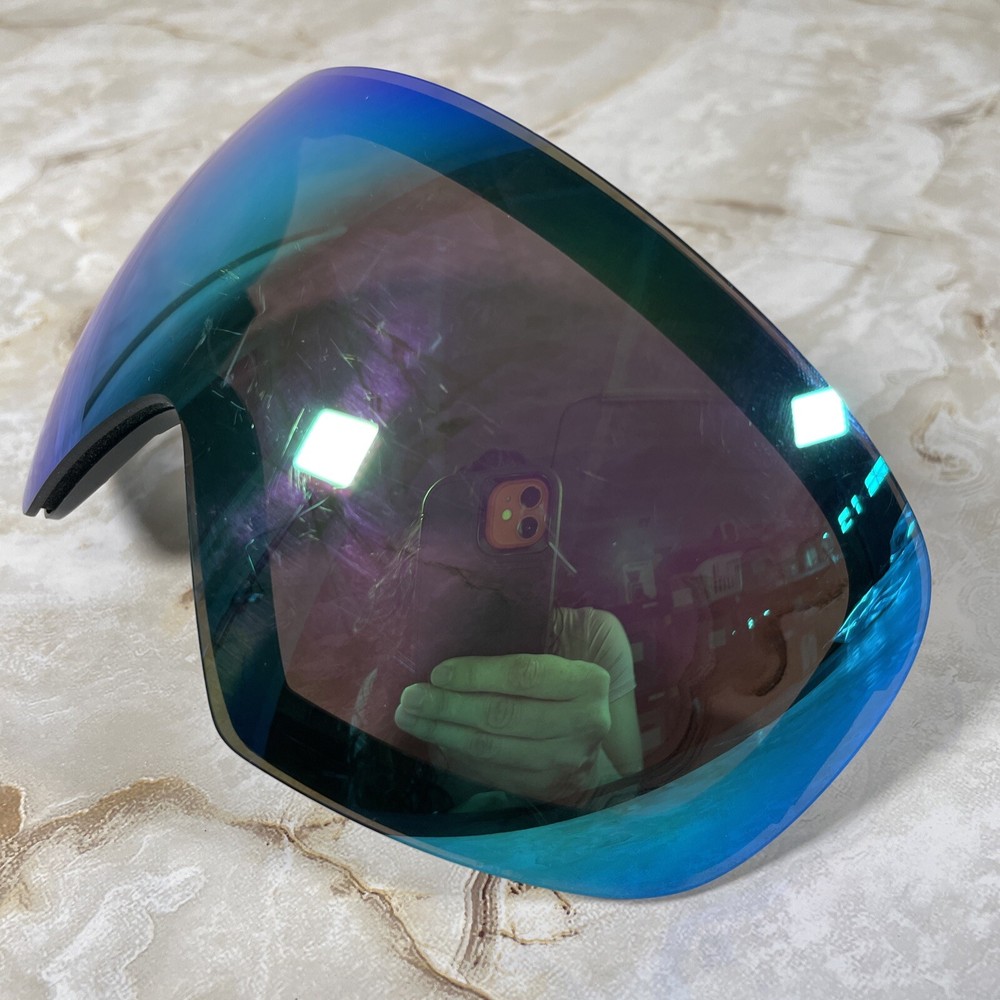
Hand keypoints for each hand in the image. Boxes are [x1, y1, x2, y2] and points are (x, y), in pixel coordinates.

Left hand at [394, 653, 612, 805]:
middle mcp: (584, 725)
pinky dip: (458, 756)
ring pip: (492, 748)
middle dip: (448, 707)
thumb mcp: (566, 639)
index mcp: (588, 682)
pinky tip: (435, 739)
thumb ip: (531, 633)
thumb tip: (467, 622)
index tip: (437, 672)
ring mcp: (567, 762)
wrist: (596, 718)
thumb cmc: (569, 668)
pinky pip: (493, 772)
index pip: (523, 676)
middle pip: (502, 716)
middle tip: (410, 698)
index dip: (476, 675)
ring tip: (410, 717)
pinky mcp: (549, 788)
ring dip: (443, 733)